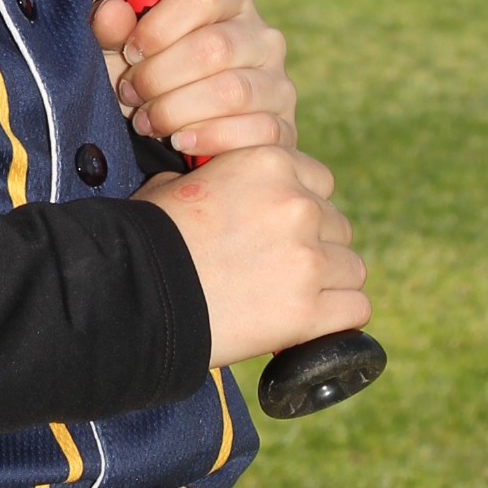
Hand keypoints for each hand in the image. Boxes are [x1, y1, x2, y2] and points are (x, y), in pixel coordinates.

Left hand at [94, 0, 296, 159]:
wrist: (182, 138)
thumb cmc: (154, 82)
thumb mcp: (126, 56)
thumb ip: (112, 31)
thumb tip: (111, 11)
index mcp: (231, 2)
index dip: (160, 23)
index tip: (131, 52)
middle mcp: (263, 37)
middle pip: (215, 47)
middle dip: (160, 76)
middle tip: (131, 94)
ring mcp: (278, 83)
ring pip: (233, 92)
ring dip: (178, 111)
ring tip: (147, 122)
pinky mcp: (284, 127)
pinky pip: (255, 131)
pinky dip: (210, 138)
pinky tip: (181, 142)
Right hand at [134, 150, 368, 372]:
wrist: (133, 294)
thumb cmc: (145, 239)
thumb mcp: (176, 185)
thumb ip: (218, 180)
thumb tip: (219, 189)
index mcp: (270, 163)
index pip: (318, 183)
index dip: (299, 210)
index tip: (279, 232)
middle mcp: (297, 205)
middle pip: (337, 226)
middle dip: (314, 247)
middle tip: (278, 270)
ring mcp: (307, 259)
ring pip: (351, 269)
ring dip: (328, 284)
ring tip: (291, 299)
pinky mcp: (308, 310)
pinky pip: (355, 310)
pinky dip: (337, 320)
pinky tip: (311, 325)